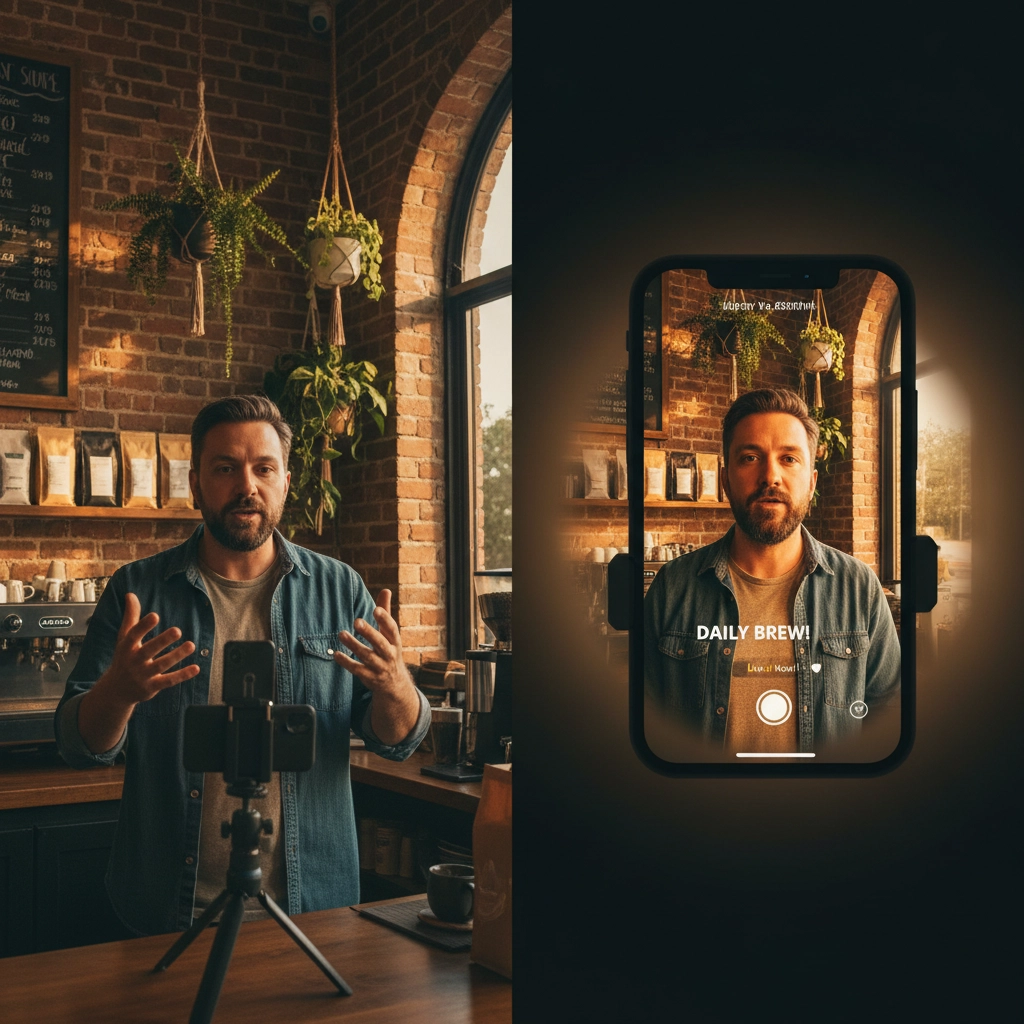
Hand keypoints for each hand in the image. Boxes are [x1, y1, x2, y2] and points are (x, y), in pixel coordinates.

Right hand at [100, 593, 199, 707]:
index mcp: (126, 647)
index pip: (133, 635)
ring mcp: (142, 676)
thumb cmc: (124, 658)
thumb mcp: (124, 638)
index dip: (143, 625)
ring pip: (161, 665)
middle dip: (162, 641)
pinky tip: (196, 668)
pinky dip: (182, 675)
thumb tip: (130, 594)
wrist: (116, 691)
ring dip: (177, 656)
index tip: (155, 615)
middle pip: (148, 650)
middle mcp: (133, 661)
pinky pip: (168, 681)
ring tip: (191, 645)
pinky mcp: (151, 687)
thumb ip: (131, 617)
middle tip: (177, 630)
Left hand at [334, 589, 412, 696]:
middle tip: (357, 621)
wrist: (394, 683)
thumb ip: (385, 612)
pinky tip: (336, 654)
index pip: (392, 629)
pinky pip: (358, 670)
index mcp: (395, 641)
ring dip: (354, 645)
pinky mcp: (369, 677)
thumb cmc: (389, 650)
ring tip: (341, 634)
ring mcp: (380, 667)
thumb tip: (386, 589)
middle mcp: (389, 654)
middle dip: (369, 632)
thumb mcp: (389, 634)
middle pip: (380, 643)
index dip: (385, 619)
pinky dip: (347, 662)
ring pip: (367, 656)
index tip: (376, 609)